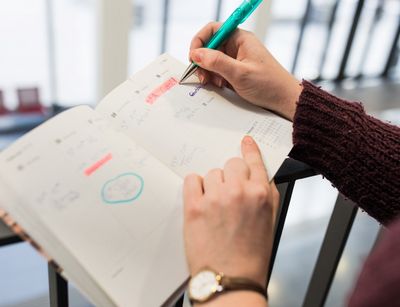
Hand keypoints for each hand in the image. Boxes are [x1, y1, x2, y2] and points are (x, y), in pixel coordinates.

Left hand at [183, 136, 279, 286]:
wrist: (231, 278)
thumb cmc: (251, 254)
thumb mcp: (270, 220)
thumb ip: (266, 193)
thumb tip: (258, 174)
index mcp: (261, 194)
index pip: (254, 161)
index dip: (249, 150)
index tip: (245, 142)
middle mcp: (239, 191)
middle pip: (231, 164)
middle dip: (230, 177)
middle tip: (227, 195)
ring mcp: (215, 198)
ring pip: (211, 173)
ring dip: (212, 186)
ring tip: (215, 208)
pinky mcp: (194, 206)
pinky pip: (191, 180)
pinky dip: (195, 187)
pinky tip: (200, 202)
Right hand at [189, 22, 301, 120]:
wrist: (283, 100)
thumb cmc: (269, 84)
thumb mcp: (240, 74)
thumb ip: (217, 62)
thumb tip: (196, 54)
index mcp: (240, 39)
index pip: (213, 30)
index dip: (200, 41)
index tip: (193, 57)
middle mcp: (237, 47)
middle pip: (210, 46)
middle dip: (203, 61)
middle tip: (202, 76)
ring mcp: (236, 60)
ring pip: (212, 61)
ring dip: (208, 72)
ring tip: (214, 83)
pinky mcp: (235, 72)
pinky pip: (218, 72)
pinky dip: (215, 79)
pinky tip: (220, 86)